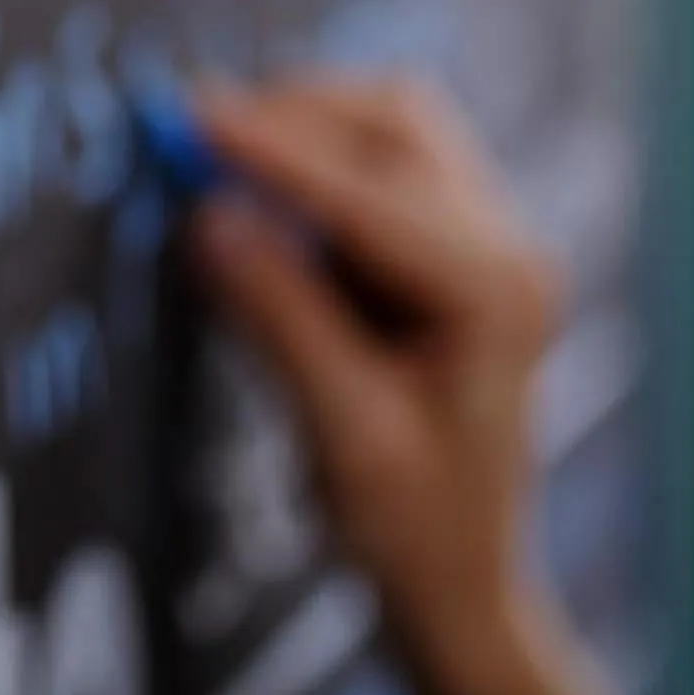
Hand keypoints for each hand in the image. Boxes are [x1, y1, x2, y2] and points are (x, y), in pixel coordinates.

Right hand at [188, 74, 565, 694]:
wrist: (460, 577)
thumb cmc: (414, 529)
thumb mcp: (342, 433)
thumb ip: (280, 317)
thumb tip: (209, 217)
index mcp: (496, 295)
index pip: (367, 193)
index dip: (269, 149)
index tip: (187, 118)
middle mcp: (508, 251)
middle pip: (392, 127)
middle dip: (287, 117)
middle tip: (185, 129)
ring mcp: (490, 243)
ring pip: (391, 130)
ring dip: (303, 128)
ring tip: (214, 152)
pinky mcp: (455, 249)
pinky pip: (383, 167)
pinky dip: (314, 160)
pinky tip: (257, 189)